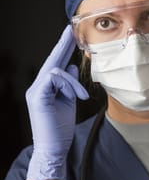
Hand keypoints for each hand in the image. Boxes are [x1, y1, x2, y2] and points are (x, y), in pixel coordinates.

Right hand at [25, 25, 88, 179]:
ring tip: (81, 98)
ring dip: (73, 83)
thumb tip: (73, 66)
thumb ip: (70, 85)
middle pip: (51, 61)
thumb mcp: (69, 102)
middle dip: (62, 45)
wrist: (54, 149)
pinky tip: (75, 96)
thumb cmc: (60, 129)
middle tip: (70, 30)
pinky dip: (67, 84)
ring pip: (55, 70)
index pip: (56, 65)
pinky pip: (53, 78)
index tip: (71, 36)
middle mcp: (38, 86)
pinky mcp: (37, 96)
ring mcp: (36, 91)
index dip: (63, 50)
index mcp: (46, 88)